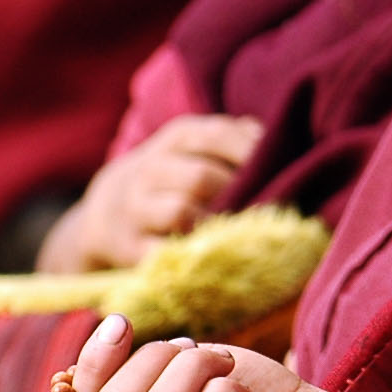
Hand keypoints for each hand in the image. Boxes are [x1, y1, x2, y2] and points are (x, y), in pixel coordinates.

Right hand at [39, 114, 264, 273]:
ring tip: (245, 232)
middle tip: (269, 210)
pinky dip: (192, 255)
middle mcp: (152, 168)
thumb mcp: (199, 145)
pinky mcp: (129, 247)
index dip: (252, 154)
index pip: (217, 136)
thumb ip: (238, 138)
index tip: (282, 170)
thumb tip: (281, 142)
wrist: (109, 209)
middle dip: (238, 196)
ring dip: (217, 226)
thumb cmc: (177, 173)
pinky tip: (217, 254)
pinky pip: (164, 253)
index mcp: (178, 137)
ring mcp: (136, 209)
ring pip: (181, 213)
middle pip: (201, 178)